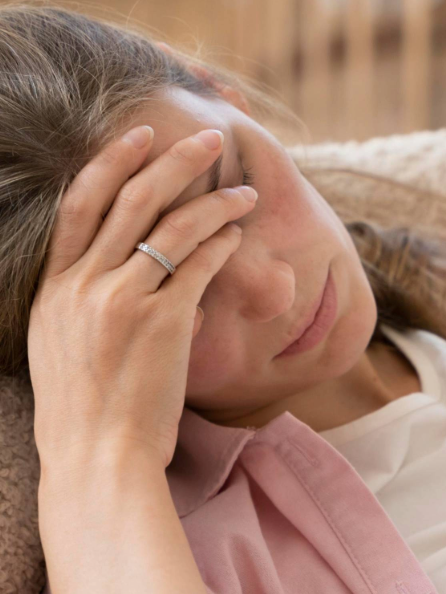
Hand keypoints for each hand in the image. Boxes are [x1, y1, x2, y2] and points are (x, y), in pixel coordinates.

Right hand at [27, 121, 257, 471]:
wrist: (97, 457)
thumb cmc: (89, 416)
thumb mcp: (68, 352)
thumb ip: (97, 312)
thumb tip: (153, 296)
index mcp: (52, 289)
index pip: (78, 206)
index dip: (110, 163)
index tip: (137, 136)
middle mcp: (81, 285)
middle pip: (129, 200)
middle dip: (172, 161)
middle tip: (208, 139)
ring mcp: (120, 301)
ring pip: (169, 227)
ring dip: (213, 202)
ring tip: (245, 192)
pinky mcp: (160, 323)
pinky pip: (196, 267)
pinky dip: (219, 245)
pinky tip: (238, 235)